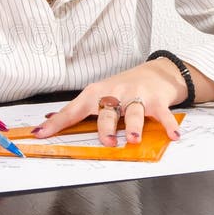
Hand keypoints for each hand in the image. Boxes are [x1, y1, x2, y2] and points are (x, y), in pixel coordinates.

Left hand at [32, 58, 187, 145]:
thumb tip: (49, 118)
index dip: (56, 123)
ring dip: (134, 126)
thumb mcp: (98, 94)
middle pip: (107, 110)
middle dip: (106, 126)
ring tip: (133, 139)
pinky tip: (173, 135)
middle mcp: (115, 93)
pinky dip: (168, 125)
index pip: (73, 110)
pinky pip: (162, 114)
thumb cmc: (122, 88)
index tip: (40, 133)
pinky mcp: (156, 101)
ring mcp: (136, 97)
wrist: (155, 72)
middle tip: (107, 141)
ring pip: (133, 112)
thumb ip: (77, 110)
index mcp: (96, 94)